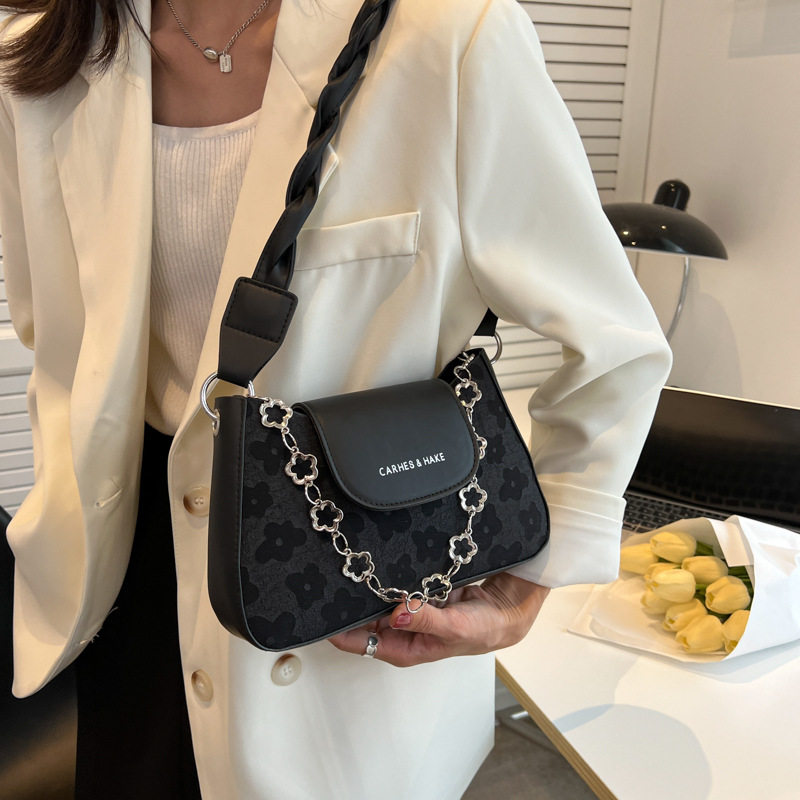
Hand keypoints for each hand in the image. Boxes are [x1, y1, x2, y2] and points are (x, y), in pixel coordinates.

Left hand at [328, 573, 549, 666]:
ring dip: (364, 587)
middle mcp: (402, 629)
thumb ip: (426, 621)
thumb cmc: (483, 629)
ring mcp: (408, 609)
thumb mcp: (456, 628)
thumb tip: (396, 615)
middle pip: (363, 619)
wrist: (507, 609)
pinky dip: (384, 575)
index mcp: (406, 648)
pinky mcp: (416, 591)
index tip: (319, 614)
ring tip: (343, 568)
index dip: (339, 630)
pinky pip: (393, 583)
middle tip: (325, 582)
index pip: (362, 642)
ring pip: (376, 598)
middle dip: (346, 604)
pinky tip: (373, 561)